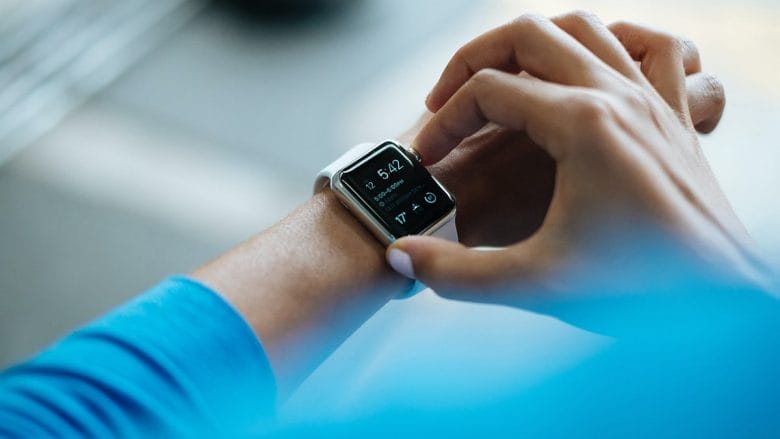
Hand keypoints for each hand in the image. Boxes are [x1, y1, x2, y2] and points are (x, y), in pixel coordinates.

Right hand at [386, 12, 766, 309]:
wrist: (726, 306)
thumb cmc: (644, 291)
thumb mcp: (536, 284)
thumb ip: (456, 273)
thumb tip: (401, 259)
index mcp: (582, 125)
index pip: (487, 91)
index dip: (443, 124)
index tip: (428, 163)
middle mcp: (619, 97)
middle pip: (528, 35)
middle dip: (472, 60)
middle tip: (445, 100)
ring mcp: (653, 100)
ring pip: (585, 28)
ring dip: (534, 43)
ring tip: (503, 79)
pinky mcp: (673, 118)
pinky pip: (655, 49)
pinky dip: (620, 42)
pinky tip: (598, 65)